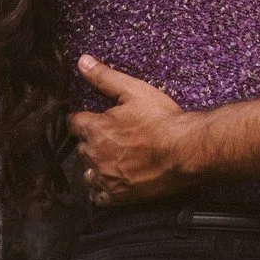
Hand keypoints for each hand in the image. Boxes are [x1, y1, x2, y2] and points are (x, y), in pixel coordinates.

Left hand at [67, 56, 193, 203]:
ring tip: (109, 160)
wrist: (186, 150)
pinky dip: (101, 191)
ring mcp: (107, 178)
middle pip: (81, 148)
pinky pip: (99, 197)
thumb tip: (82, 62)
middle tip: (107, 137)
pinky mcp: (120, 196)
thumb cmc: (162, 120)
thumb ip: (104, 77)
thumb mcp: (133, 90)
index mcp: (95, 129)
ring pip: (88, 173)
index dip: (81, 119)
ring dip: (95, 166)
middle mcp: (95, 156)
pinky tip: (111, 183)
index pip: (73, 123)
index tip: (88, 118)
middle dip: (90, 142)